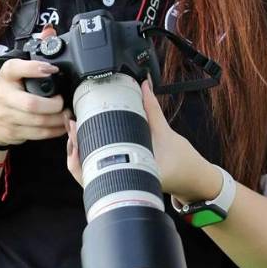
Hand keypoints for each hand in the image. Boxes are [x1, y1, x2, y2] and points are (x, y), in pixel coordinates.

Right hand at [0, 26, 69, 147]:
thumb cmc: (9, 90)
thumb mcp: (16, 70)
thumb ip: (35, 51)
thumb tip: (50, 31)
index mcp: (6, 75)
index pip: (15, 69)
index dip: (35, 69)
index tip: (52, 69)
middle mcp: (4, 96)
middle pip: (31, 104)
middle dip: (53, 105)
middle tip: (63, 101)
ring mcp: (7, 116)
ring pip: (38, 122)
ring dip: (58, 119)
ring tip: (67, 113)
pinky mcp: (14, 132)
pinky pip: (40, 134)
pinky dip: (56, 130)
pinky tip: (62, 124)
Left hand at [66, 76, 216, 200]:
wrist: (195, 180)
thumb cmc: (185, 163)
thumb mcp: (167, 133)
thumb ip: (152, 109)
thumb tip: (143, 85)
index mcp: (136, 172)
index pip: (98, 164)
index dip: (81, 147)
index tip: (76, 127)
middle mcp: (127, 181)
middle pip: (88, 169)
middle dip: (75, 146)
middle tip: (71, 123)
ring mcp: (125, 182)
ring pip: (92, 173)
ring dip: (80, 153)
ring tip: (74, 131)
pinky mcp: (126, 178)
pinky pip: (102, 171)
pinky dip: (91, 158)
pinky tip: (86, 143)